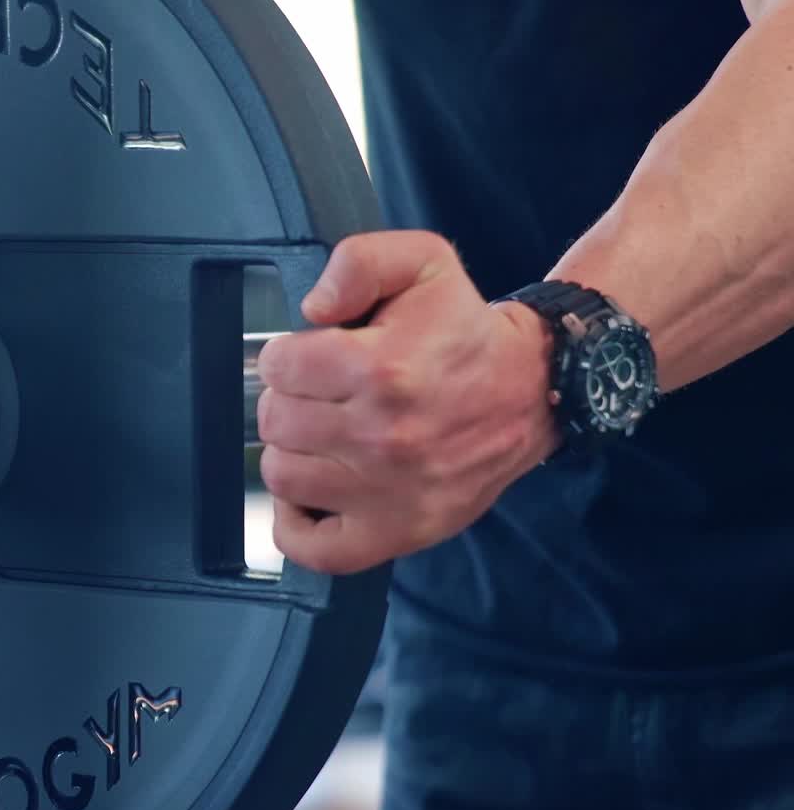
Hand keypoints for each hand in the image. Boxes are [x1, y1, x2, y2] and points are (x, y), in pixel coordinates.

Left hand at [256, 230, 559, 574]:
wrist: (531, 390)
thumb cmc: (465, 331)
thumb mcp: (423, 262)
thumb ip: (358, 261)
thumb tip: (312, 307)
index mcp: (382, 368)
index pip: (280, 366)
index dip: (289, 355)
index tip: (313, 356)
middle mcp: (382, 436)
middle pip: (276, 421)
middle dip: (291, 399)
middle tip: (323, 395)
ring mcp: (388, 492)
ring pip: (283, 476)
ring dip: (293, 452)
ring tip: (323, 436)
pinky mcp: (397, 532)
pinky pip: (312, 548)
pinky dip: (297, 524)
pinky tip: (313, 492)